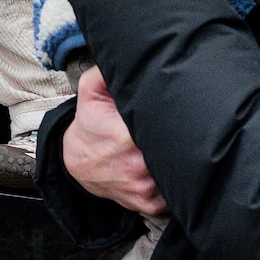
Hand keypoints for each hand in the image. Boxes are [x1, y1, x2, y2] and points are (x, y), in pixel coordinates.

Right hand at [62, 68, 165, 217]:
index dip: (175, 121)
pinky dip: (174, 181)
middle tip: (183, 128)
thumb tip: (129, 56)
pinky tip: (168, 166)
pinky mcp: (149, 203)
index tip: (179, 115)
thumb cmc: (90, 125)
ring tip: (175, 146)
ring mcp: (144, 188)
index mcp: (126, 137)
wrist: (77, 163)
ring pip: (177, 173)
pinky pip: (172, 194)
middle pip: (175, 151)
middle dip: (180, 139)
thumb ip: (106, 72)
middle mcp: (137, 166)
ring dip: (179, 160)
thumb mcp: (90, 92)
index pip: (166, 127)